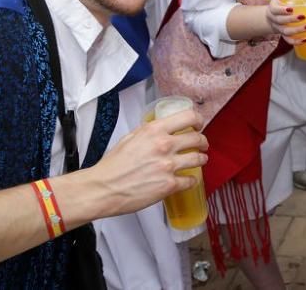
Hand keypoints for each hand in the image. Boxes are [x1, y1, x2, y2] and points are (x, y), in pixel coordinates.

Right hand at [88, 108, 207, 215]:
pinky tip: (188, 180)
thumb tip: (162, 129)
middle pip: (197, 138)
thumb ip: (149, 131)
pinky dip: (192, 181)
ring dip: (202, 159)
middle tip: (202, 145)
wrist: (103, 188)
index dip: (198, 120)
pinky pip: (191, 180)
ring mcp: (168, 166)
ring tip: (200, 160)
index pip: (188, 116)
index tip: (199, 125)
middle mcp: (164, 145)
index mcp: (154, 130)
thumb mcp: (130, 137)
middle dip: (203, 142)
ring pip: (199, 159)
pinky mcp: (169, 185)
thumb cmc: (113, 165)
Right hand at [266, 0, 305, 46]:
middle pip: (281, 20)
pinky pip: (288, 40)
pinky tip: (305, 40)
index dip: (282, 10)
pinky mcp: (283, 35)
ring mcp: (279, 28)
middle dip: (292, 19)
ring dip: (297, 30)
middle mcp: (275, 19)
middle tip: (304, 16)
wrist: (274, 16)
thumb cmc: (284, 4)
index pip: (275, 9)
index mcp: (274, 7)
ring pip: (286, 32)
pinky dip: (296, 42)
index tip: (291, 8)